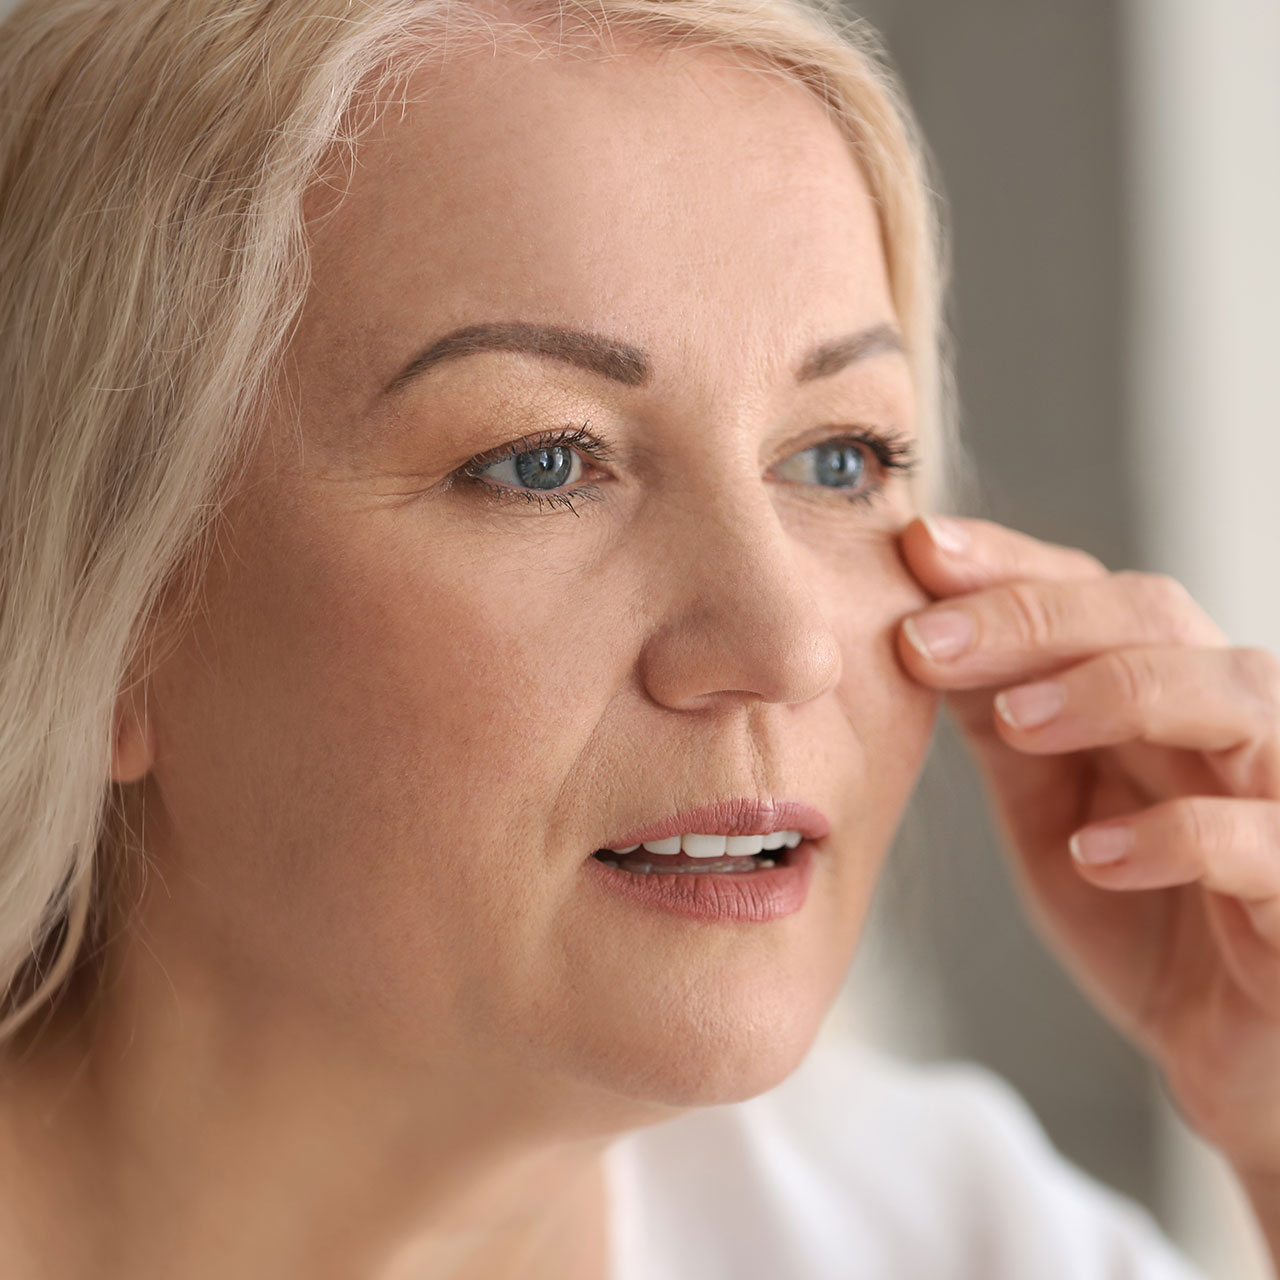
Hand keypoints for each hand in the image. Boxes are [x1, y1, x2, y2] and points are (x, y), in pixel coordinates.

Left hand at [897, 514, 1279, 1178]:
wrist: (1236, 1050)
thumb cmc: (1143, 910)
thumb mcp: (1050, 805)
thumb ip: (1004, 724)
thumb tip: (916, 633)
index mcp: (1166, 688)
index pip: (1090, 592)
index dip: (1006, 565)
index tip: (915, 550)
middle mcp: (1236, 716)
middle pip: (1154, 616)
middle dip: (1032, 617)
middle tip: (923, 640)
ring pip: (1231, 695)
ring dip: (1113, 692)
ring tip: (1014, 722)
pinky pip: (1263, 839)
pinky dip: (1178, 836)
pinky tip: (1094, 853)